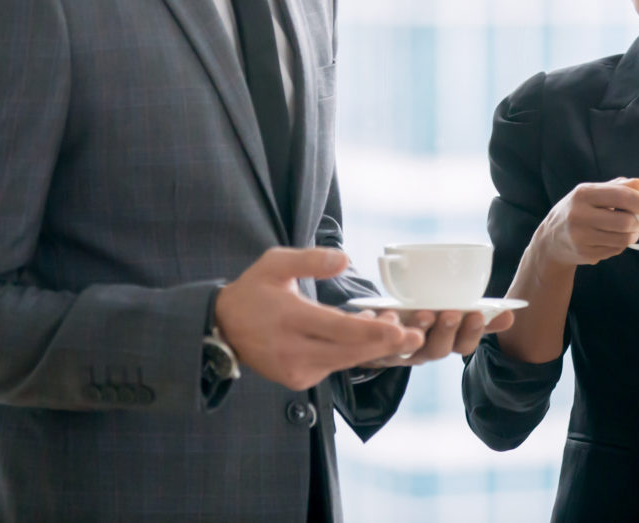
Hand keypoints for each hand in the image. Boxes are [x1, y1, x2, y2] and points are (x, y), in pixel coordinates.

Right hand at [214, 247, 425, 390]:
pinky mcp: (299, 380)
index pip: (337, 329)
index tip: (398, 326)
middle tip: (416, 333)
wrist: (222, 329)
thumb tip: (345, 259)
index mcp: (289, 319)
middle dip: (385, 343)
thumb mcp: (275, 263)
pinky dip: (355, 353)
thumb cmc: (254, 291)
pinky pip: (335, 366)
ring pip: (346, 361)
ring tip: (398, 328)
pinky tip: (370, 336)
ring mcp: (296, 370)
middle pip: (349, 350)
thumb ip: (310, 260)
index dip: (371, 329)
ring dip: (374, 347)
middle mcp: (293, 350)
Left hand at [359, 307, 517, 367]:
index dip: (473, 332)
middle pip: (438, 350)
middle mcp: (424, 351)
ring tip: (423, 313)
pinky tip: (386, 312)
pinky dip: (381, 325)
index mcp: (446, 343)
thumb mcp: (450, 314)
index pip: (464, 344)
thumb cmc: (422, 320)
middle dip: (446, 331)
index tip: (479, 313)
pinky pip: (377, 341)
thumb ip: (478, 314)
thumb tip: (511, 313)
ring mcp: (399, 351)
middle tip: (451, 312)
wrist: (376, 336)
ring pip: (409, 349)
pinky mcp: (375, 347)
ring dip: (418, 330)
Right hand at [532, 177, 638, 267]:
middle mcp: (580, 215)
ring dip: (633, 234)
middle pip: (626, 221)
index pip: (621, 196)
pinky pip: (616, 250)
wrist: (550, 239)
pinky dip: (620, 244)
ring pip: (624, 238)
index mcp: (583, 194)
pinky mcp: (586, 254)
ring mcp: (582, 237)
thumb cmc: (576, 211)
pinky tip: (613, 238)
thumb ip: (617, 187)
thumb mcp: (592, 192)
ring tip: (629, 228)